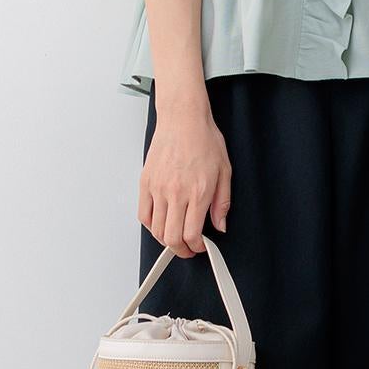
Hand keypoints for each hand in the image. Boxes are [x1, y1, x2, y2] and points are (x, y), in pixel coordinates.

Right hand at [139, 96, 232, 257]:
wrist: (183, 119)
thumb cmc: (204, 140)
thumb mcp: (224, 171)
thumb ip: (222, 202)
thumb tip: (219, 225)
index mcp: (197, 192)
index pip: (191, 233)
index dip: (196, 247)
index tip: (200, 246)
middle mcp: (176, 193)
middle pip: (172, 237)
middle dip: (181, 249)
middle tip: (188, 249)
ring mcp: (158, 188)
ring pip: (156, 229)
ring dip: (166, 240)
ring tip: (175, 238)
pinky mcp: (146, 182)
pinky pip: (144, 214)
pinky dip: (151, 226)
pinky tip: (160, 225)